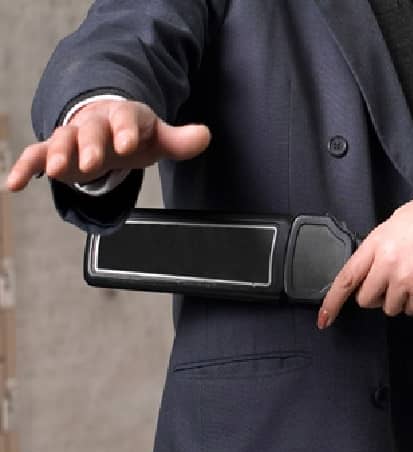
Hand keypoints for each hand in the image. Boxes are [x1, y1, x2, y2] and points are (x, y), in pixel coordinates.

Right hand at [5, 100, 209, 191]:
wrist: (107, 127)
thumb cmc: (134, 134)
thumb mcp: (158, 138)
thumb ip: (180, 140)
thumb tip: (204, 135)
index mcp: (124, 116)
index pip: (126, 118)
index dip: (126, 130)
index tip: (128, 145)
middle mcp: (96, 123)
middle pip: (91, 130)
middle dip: (91, 146)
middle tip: (91, 164)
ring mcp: (73, 136)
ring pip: (62, 140)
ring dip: (58, 154)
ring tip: (55, 170)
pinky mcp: (54, 151)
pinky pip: (35, 155)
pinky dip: (24, 168)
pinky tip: (14, 184)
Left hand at [317, 192, 412, 328]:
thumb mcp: (396, 221)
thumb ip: (380, 245)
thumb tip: (373, 263)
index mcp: (376, 244)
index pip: (346, 279)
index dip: (332, 302)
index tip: (324, 317)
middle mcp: (387, 266)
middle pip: (366, 299)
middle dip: (373, 294)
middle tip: (387, 281)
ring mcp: (405, 281)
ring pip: (389, 307)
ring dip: (395, 299)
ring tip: (411, 278)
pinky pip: (411, 309)